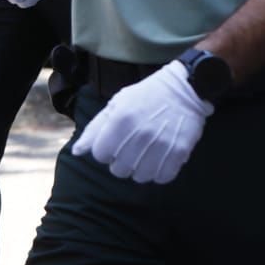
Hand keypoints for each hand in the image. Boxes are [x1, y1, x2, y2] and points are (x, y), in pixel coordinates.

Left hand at [72, 61, 213, 183]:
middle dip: (123, 162)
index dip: (106, 150)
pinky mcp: (179, 151)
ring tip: (148, 154)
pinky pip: (162, 177)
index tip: (117, 142)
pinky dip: (161, 172)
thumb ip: (95, 128)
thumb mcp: (118, 103)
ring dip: (142, 169)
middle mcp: (139, 134)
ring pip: (140, 177)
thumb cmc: (147, 95)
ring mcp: (160, 144)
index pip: (100, 154)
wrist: (187, 87)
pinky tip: (162, 159)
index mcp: (120, 120)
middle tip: (134, 148)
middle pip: (119, 170)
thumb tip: (78, 152)